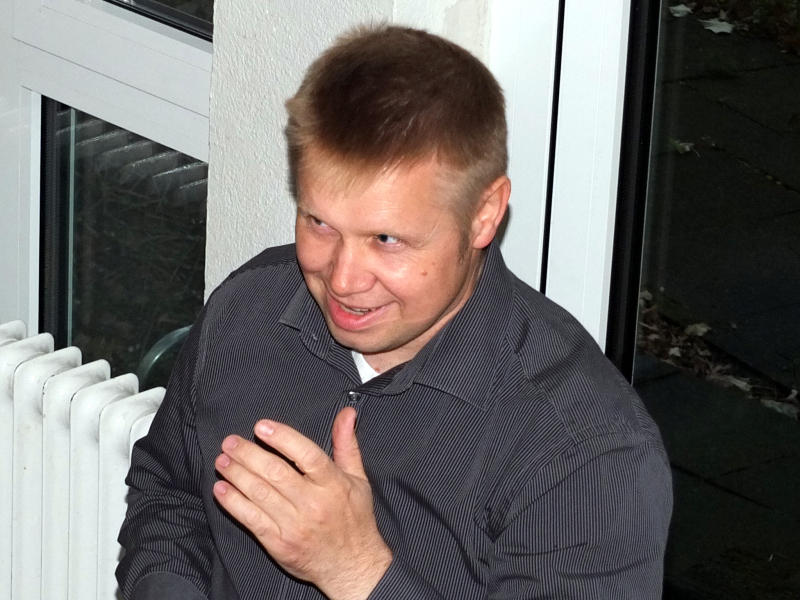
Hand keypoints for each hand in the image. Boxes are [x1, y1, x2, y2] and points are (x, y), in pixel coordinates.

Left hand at [213, 407, 391, 599]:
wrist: (352, 566)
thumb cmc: (355, 519)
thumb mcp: (358, 479)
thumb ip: (347, 444)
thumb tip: (347, 414)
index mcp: (333, 484)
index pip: (306, 455)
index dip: (282, 438)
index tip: (261, 426)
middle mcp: (313, 504)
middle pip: (276, 473)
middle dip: (248, 454)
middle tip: (230, 442)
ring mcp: (294, 525)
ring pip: (260, 494)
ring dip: (236, 474)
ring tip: (222, 460)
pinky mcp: (279, 543)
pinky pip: (251, 519)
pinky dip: (234, 504)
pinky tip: (222, 490)